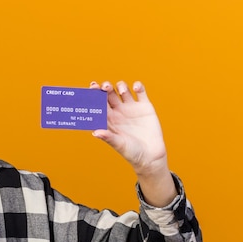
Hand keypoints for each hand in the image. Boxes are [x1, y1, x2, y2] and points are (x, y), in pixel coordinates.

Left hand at [91, 81, 176, 206]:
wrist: (150, 156)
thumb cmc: (131, 152)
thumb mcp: (119, 145)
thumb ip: (108, 137)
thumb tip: (95, 132)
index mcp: (108, 119)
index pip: (98, 104)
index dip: (94, 95)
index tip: (92, 87)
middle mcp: (118, 111)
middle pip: (109, 94)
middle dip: (105, 87)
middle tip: (105, 86)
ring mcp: (131, 108)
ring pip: (123, 90)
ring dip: (121, 85)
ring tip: (122, 90)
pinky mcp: (145, 106)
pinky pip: (141, 92)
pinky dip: (138, 86)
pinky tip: (136, 87)